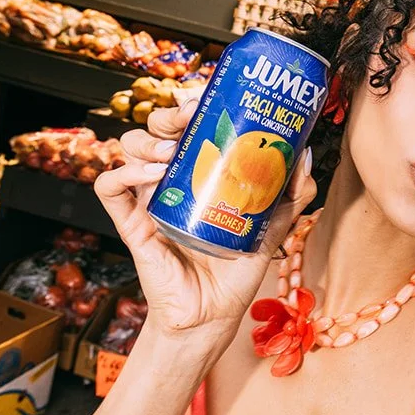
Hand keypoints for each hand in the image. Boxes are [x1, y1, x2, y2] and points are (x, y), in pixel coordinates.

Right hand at [94, 101, 315, 365]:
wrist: (213, 315)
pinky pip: (109, 187)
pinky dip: (124, 172)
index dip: (191, 105)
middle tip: (188, 117)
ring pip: (128, 147)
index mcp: (198, 173)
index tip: (208, 98)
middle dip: (168, 114)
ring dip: (146, 140)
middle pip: (155, 128)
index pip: (187, 125)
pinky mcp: (130, 224)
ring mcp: (147, 199)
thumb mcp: (272, 226)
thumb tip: (305, 156)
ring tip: (170, 151)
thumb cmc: (235, 270)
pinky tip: (152, 174)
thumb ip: (291, 195)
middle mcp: (170, 180)